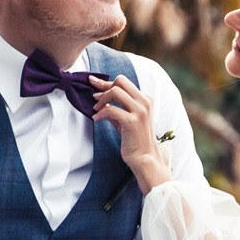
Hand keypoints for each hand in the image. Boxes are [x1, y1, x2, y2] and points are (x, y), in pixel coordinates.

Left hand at [94, 74, 172, 191]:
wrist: (144, 158)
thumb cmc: (135, 140)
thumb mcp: (126, 120)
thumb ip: (117, 108)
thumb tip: (100, 99)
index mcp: (145, 99)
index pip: (124, 83)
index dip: (106, 83)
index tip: (93, 83)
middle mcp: (144, 102)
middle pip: (120, 81)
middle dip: (104, 88)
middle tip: (95, 99)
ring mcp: (140, 111)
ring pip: (115, 91)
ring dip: (102, 99)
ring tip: (96, 109)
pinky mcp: (132, 121)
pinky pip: (110, 109)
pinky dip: (100, 113)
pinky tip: (96, 119)